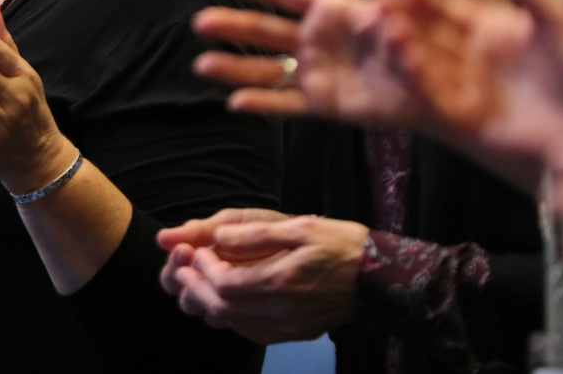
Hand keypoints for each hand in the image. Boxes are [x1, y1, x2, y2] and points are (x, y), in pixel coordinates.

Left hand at [164, 214, 367, 342]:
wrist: (381, 279)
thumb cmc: (342, 245)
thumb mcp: (301, 227)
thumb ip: (256, 234)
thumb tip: (219, 236)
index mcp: (282, 281)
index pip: (225, 284)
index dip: (202, 270)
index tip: (195, 253)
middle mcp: (283, 310)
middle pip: (223, 309)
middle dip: (196, 289)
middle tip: (181, 272)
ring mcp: (290, 326)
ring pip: (235, 324)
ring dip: (210, 305)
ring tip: (196, 284)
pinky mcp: (297, 334)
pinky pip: (254, 333)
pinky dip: (232, 319)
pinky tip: (227, 302)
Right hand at [193, 0, 416, 126]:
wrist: (441, 88)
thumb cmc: (425, 40)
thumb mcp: (403, 4)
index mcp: (329, 8)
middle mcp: (315, 38)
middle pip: (263, 29)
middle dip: (231, 25)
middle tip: (198, 23)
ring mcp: (316, 71)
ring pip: (265, 69)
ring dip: (233, 68)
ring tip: (200, 66)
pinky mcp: (324, 103)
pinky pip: (286, 104)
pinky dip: (262, 104)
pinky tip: (234, 104)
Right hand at [374, 0, 562, 161]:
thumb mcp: (554, 16)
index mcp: (494, 22)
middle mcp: (473, 48)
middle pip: (434, 20)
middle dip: (410, 2)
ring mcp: (465, 79)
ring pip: (425, 54)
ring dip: (404, 36)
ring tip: (383, 15)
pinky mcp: (461, 112)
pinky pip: (430, 92)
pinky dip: (415, 74)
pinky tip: (403, 55)